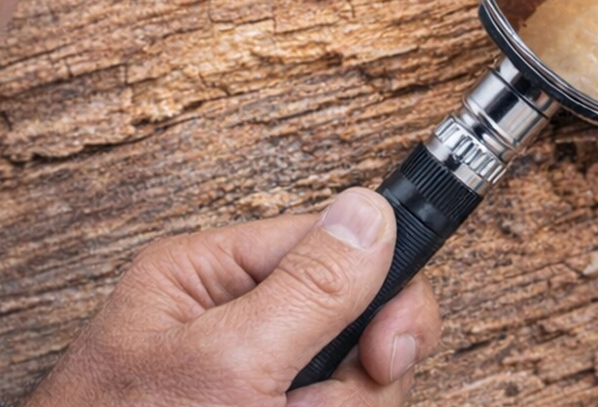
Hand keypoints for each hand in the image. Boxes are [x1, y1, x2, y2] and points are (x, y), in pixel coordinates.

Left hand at [24, 188, 440, 406]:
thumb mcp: (227, 364)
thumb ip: (307, 289)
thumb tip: (369, 211)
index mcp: (207, 278)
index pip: (329, 245)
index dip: (377, 291)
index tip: (390, 347)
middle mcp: (229, 324)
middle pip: (352, 321)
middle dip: (350, 378)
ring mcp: (245, 383)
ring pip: (347, 386)